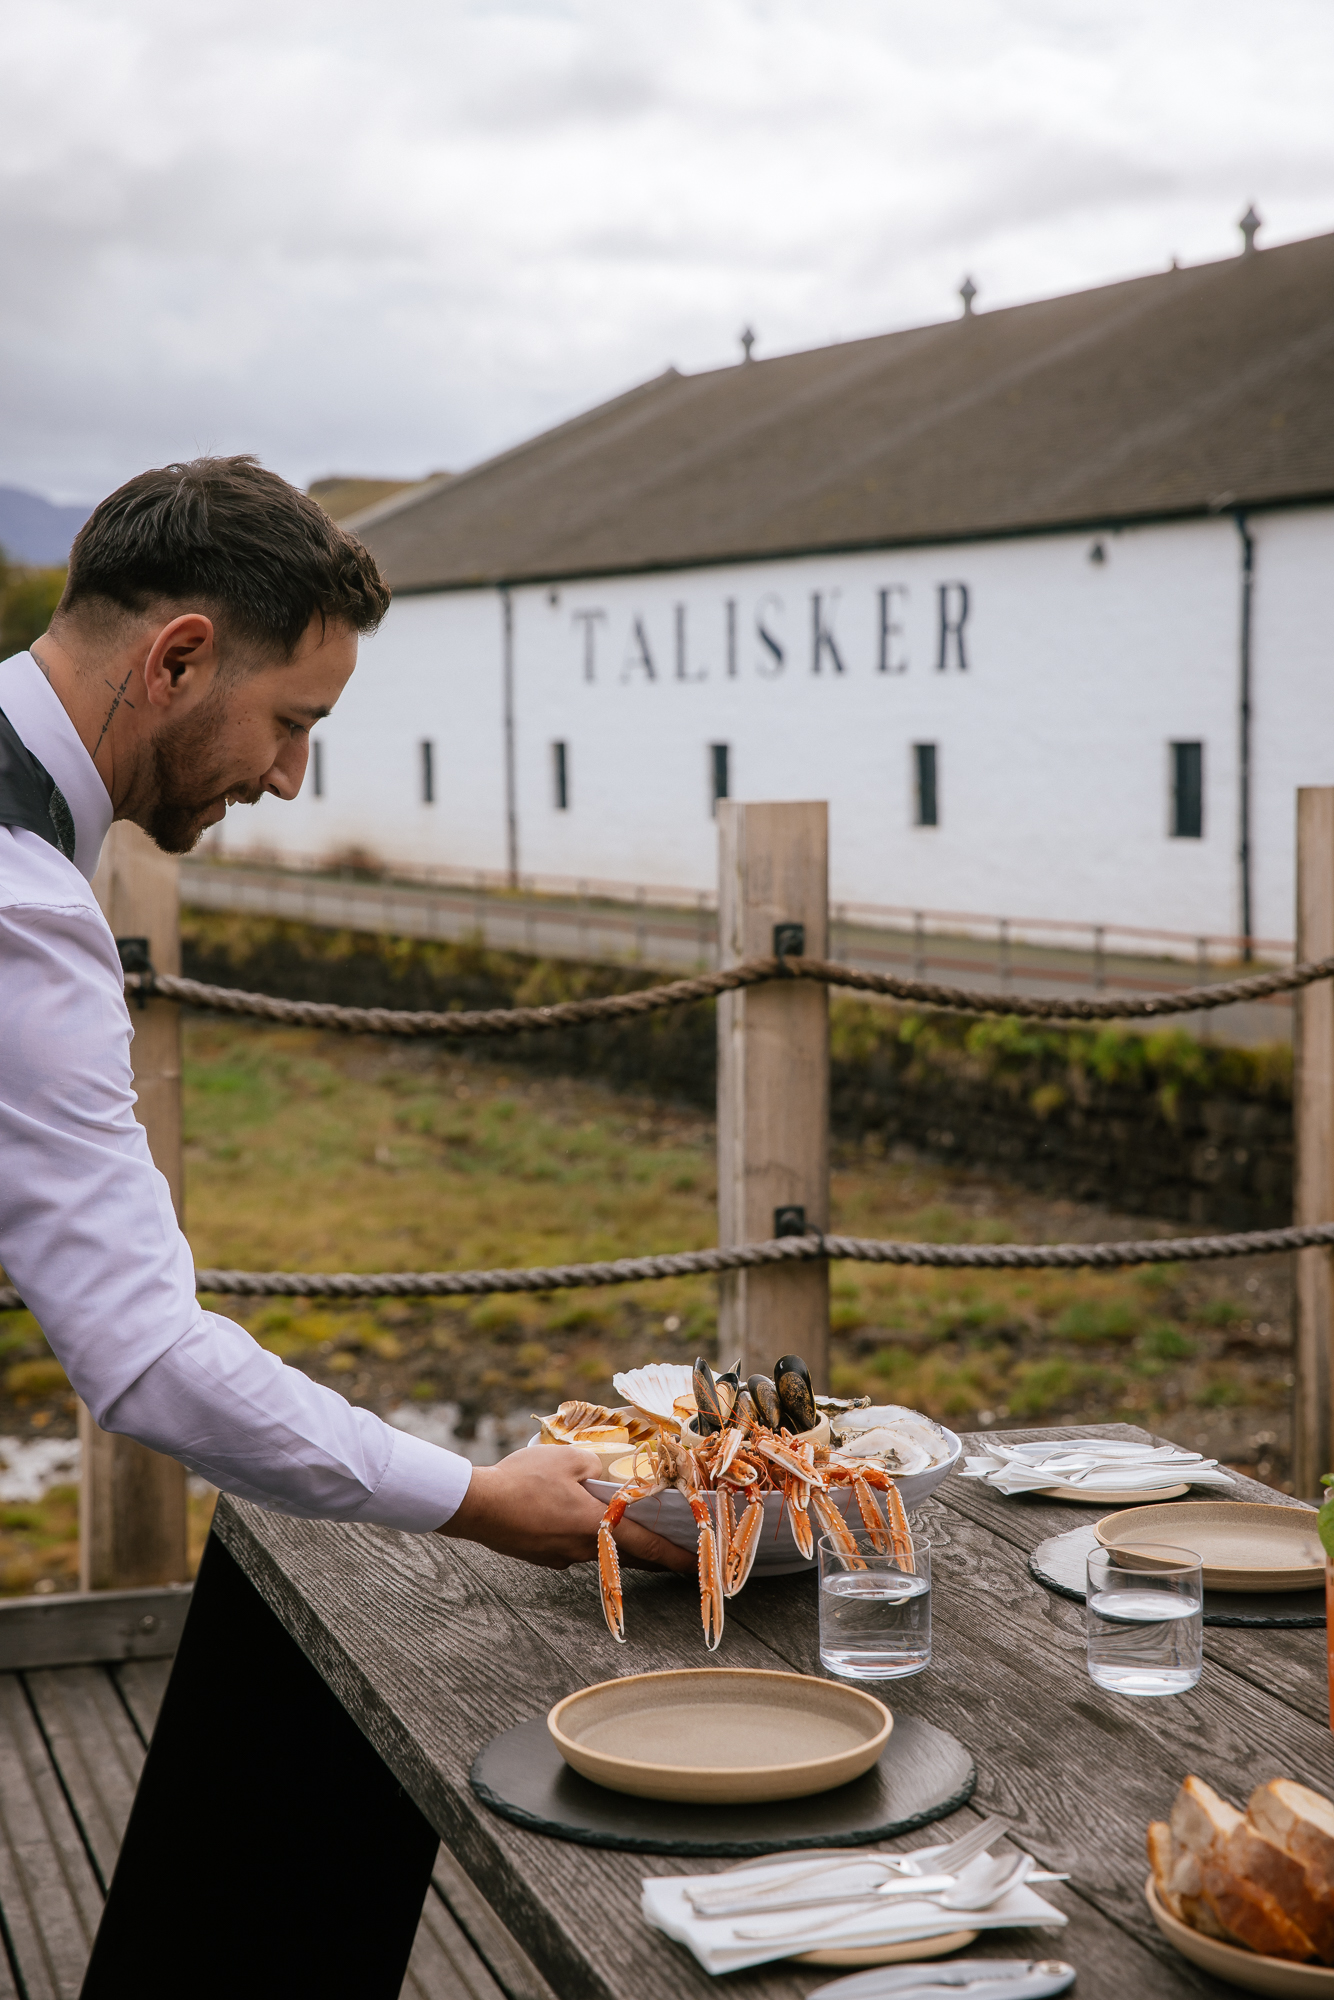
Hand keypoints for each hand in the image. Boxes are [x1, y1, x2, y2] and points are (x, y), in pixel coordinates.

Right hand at [436, 1444, 694, 1573]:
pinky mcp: (541, 1556)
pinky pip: (570, 1546)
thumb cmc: (524, 1479)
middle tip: (673, 1550)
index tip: (696, 1567)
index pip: (647, 1546)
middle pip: (627, 1555)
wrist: (477, 1506)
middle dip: (652, 1554)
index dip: (675, 1556)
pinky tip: (569, 1517)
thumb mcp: (569, 1460)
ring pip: (597, 1550)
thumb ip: (596, 1468)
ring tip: (625, 1527)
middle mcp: (582, 1549)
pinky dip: (581, 1536)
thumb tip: (603, 1478)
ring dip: (614, 1542)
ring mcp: (559, 1557)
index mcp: (596, 1526)